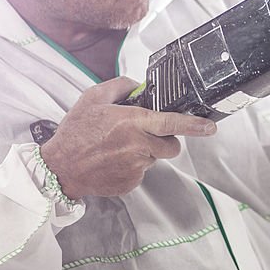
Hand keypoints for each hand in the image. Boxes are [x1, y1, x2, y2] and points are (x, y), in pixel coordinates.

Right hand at [39, 76, 217, 198]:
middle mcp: (138, 145)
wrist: (59, 168)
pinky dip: (133, 166)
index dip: (195, 125)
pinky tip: (114, 160)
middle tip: (144, 134)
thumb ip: (121, 86)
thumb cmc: (75, 133)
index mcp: (132, 122)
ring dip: (146, 152)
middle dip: (165, 139)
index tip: (210, 127)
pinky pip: (142, 172)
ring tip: (119, 147)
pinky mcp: (131, 183)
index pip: (172, 122)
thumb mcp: (93, 98)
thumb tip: (139, 86)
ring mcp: (135, 167)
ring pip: (155, 158)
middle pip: (171, 145)